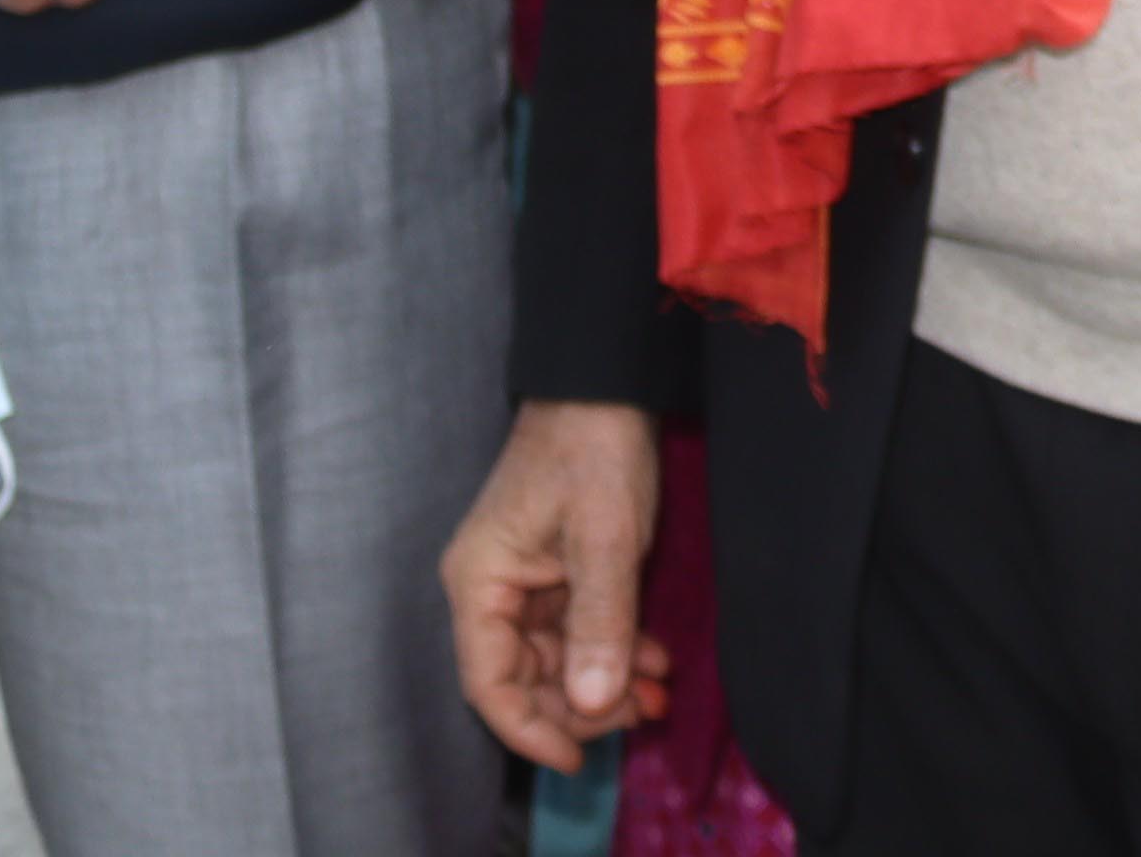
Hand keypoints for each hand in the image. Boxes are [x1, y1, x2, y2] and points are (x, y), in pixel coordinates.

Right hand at [445, 400, 670, 775]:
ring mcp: (525, 579)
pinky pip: (578, 628)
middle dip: (582, 706)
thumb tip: (591, 703)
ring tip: (660, 694)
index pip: (488, 682)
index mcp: (480, 582)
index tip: (580, 758)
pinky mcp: (557, 568)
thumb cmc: (593, 450)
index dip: (531, 729)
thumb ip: (599, 622)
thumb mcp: (605, 538)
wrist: (604, 382)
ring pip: (557, 658)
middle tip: (642, 715)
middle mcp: (492, 588)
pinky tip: (656, 661)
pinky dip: (614, 649)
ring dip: (604, 681)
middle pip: (525, 677)